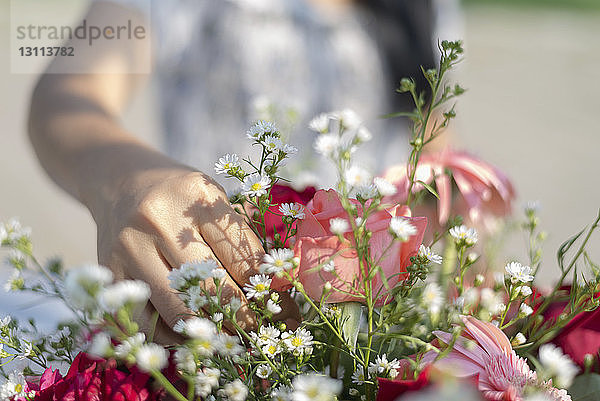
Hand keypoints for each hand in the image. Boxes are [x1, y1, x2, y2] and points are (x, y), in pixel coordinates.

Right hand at [95, 165, 287, 342]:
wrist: (119, 179)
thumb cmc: (180, 193)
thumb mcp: (214, 196)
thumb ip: (241, 235)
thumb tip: (277, 288)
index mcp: (197, 195)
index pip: (241, 255)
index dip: (268, 290)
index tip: (286, 312)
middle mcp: (159, 219)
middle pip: (211, 285)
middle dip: (244, 317)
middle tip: (264, 335)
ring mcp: (128, 247)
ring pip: (178, 309)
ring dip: (212, 333)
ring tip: (235, 342)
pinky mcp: (108, 271)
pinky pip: (145, 320)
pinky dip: (173, 336)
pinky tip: (195, 335)